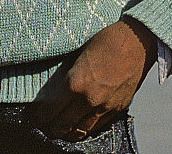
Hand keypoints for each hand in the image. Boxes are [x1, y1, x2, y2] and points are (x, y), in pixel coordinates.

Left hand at [28, 17, 156, 140]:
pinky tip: (79, 124)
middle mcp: (88, 100)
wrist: (136, 42)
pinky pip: (97, 126)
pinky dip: (86, 128)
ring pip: (81, 131)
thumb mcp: (78, 53)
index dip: (40, 115)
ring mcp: (104, 107)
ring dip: (68, 131)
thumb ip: (66, 73)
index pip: (50, 110)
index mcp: (75, 83)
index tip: (35, 115)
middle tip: (44, 125)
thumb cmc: (104, 40)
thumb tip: (53, 86)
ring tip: (59, 129)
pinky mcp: (117, 109)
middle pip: (63, 125)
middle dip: (51, 127)